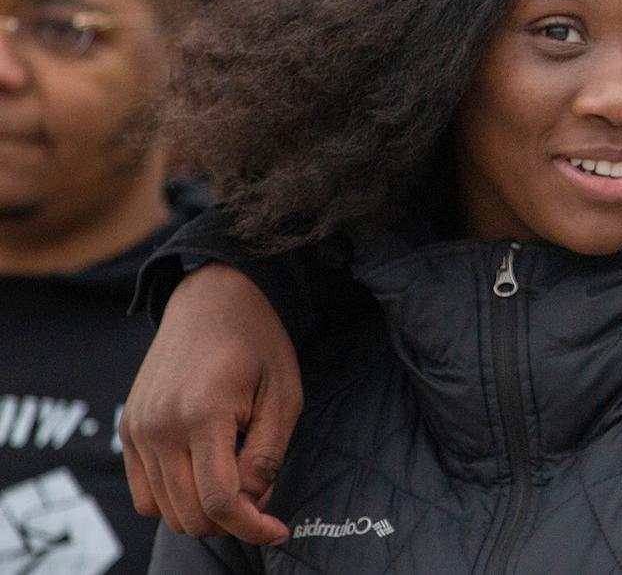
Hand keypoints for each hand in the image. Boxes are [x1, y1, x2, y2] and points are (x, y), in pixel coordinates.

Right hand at [120, 263, 300, 544]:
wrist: (210, 300)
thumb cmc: (257, 343)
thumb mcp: (285, 394)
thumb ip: (267, 454)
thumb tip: (253, 503)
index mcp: (203, 415)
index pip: (220, 500)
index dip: (252, 527)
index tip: (279, 531)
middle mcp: (159, 427)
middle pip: (189, 514)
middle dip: (231, 522)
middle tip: (262, 500)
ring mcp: (137, 429)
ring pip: (163, 510)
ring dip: (203, 512)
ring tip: (237, 480)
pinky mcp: (128, 430)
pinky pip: (144, 493)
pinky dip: (174, 499)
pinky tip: (206, 474)